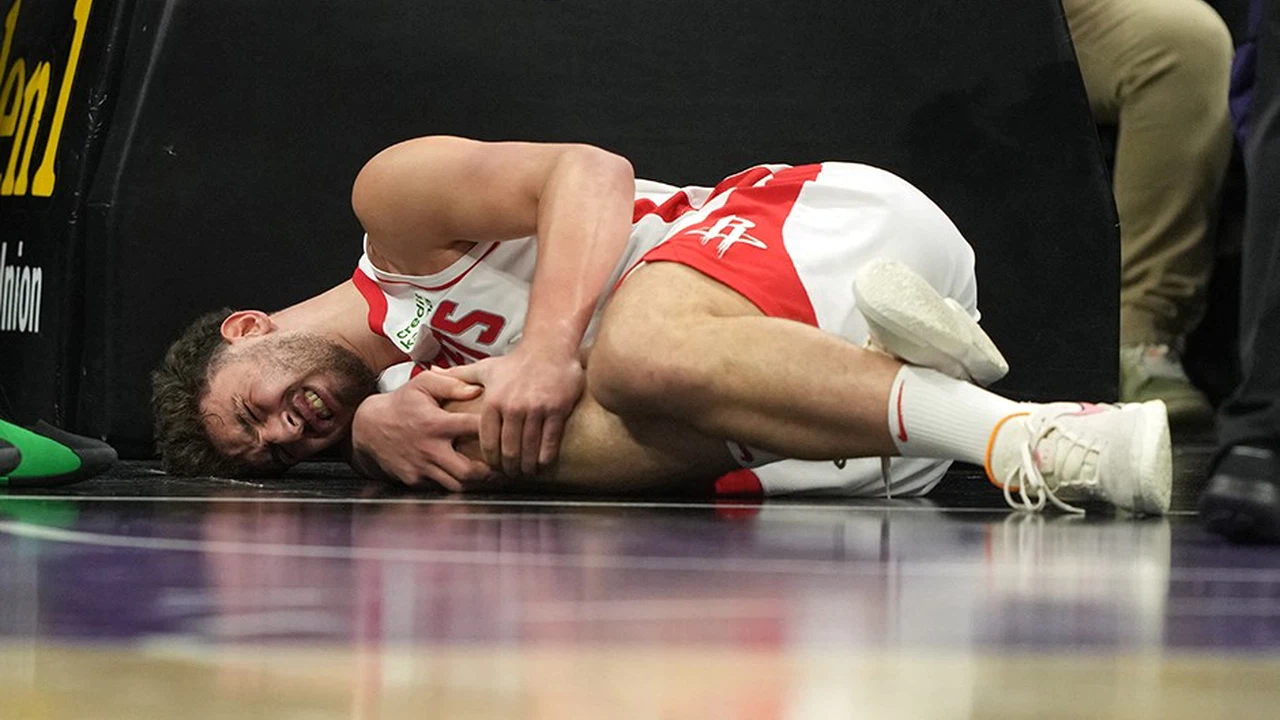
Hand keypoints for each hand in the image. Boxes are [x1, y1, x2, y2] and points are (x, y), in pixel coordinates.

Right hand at [349, 370, 496, 490]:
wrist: (368, 428)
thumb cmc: (401, 403)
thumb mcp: (423, 384)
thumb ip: (452, 383)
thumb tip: (478, 389)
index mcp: (436, 424)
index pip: (474, 428)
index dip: (495, 429)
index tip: (509, 430)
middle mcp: (429, 449)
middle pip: (469, 471)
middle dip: (490, 472)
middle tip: (504, 466)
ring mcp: (421, 468)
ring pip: (457, 485)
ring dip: (476, 483)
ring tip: (492, 475)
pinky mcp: (414, 481)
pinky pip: (440, 487)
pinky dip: (455, 484)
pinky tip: (468, 478)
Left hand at [435, 349, 583, 476]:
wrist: (549, 347)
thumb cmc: (516, 361)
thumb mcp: (485, 368)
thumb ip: (459, 376)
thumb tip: (432, 372)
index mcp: (493, 401)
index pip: (487, 440)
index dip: (490, 459)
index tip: (493, 467)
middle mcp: (512, 407)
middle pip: (509, 450)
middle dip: (509, 467)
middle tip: (511, 474)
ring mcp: (535, 410)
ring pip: (529, 449)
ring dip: (527, 466)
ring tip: (526, 472)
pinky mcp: (556, 411)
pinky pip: (549, 442)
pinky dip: (545, 457)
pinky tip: (542, 463)